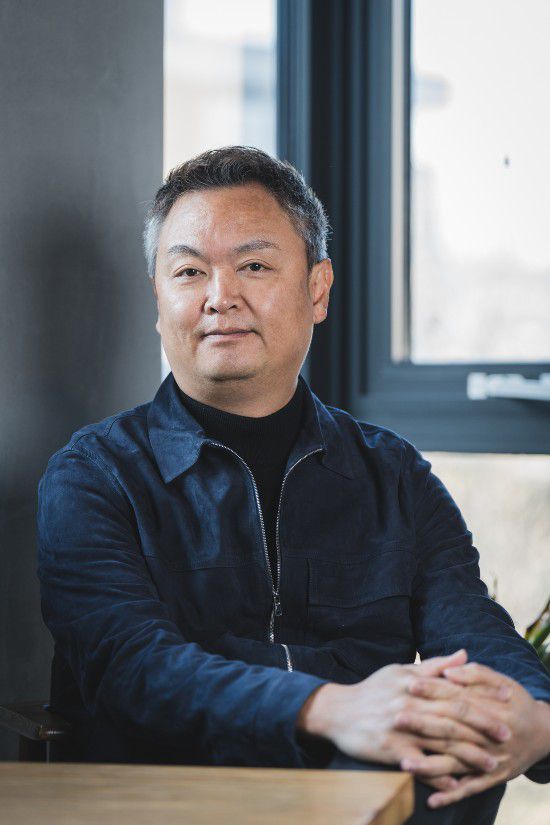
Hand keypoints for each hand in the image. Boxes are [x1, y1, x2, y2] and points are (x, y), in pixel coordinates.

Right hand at [297, 649, 509, 790]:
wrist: (337, 711)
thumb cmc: (372, 690)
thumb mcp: (400, 672)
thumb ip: (434, 666)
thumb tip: (463, 654)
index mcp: (414, 684)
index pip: (455, 688)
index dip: (482, 694)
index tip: (505, 699)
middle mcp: (410, 704)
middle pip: (452, 715)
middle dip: (482, 725)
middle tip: (505, 734)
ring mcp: (400, 728)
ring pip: (440, 741)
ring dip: (468, 754)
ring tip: (490, 763)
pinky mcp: (390, 750)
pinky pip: (419, 765)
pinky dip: (438, 774)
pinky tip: (455, 782)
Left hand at [405, 662, 549, 808]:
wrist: (543, 732)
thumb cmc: (516, 701)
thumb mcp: (501, 681)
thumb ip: (474, 674)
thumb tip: (449, 672)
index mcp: (489, 707)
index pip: (456, 697)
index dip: (433, 690)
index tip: (409, 684)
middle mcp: (488, 735)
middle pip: (451, 730)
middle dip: (422, 725)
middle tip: (395, 719)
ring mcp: (490, 758)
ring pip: (456, 763)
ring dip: (430, 766)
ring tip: (404, 764)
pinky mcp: (493, 777)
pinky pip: (470, 788)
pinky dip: (452, 794)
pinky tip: (432, 800)